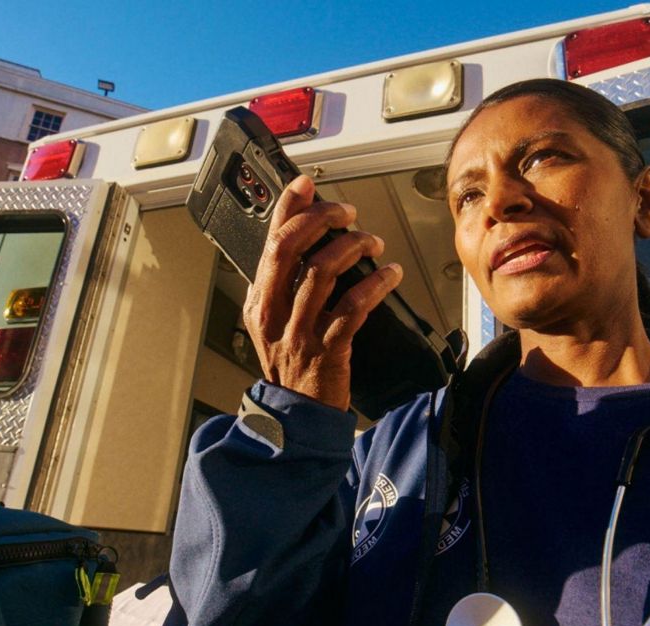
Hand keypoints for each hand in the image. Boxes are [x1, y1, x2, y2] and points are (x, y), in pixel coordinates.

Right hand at [242, 175, 403, 410]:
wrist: (295, 416)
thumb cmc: (292, 366)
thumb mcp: (274, 323)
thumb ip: (284, 286)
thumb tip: (309, 243)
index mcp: (259, 301)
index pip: (269, 242)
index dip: (288, 208)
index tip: (306, 185)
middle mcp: (274, 313)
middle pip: (291, 248)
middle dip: (322, 219)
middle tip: (347, 211)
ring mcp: (299, 332)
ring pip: (322, 272)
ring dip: (353, 247)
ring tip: (373, 241)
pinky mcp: (327, 350)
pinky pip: (353, 307)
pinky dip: (375, 284)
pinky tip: (390, 274)